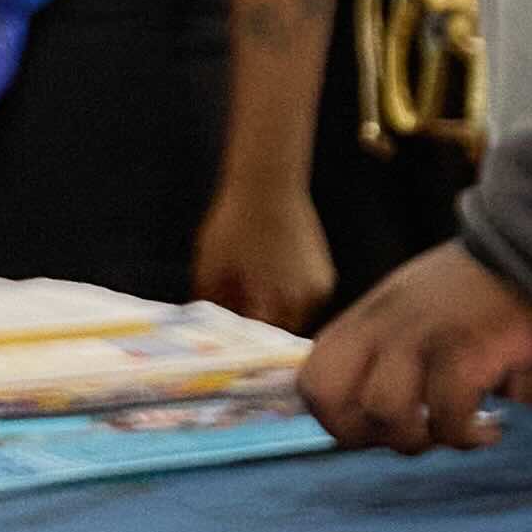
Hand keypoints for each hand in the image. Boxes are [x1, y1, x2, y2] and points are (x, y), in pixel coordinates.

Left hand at [192, 163, 336, 337]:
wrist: (268, 187)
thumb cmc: (234, 225)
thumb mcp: (209, 270)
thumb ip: (211, 307)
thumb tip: (206, 331)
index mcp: (276, 303)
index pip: (259, 343)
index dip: (240, 344)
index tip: (223, 343)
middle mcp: (306, 302)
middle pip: (280, 335)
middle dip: (259, 333)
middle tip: (236, 326)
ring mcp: (320, 290)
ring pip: (295, 320)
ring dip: (276, 318)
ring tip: (250, 305)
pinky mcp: (325, 276)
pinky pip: (307, 304)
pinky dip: (289, 302)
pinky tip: (269, 288)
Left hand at [302, 236, 531, 455]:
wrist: (529, 255)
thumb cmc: (471, 290)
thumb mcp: (405, 305)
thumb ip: (378, 345)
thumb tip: (367, 403)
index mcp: (364, 320)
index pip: (311, 384)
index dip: (333, 419)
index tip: (371, 427)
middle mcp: (383, 329)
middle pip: (337, 406)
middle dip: (368, 438)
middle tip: (408, 436)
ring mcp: (422, 341)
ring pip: (388, 416)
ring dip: (421, 441)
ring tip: (452, 433)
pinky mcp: (466, 354)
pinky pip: (449, 418)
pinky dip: (467, 437)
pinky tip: (488, 432)